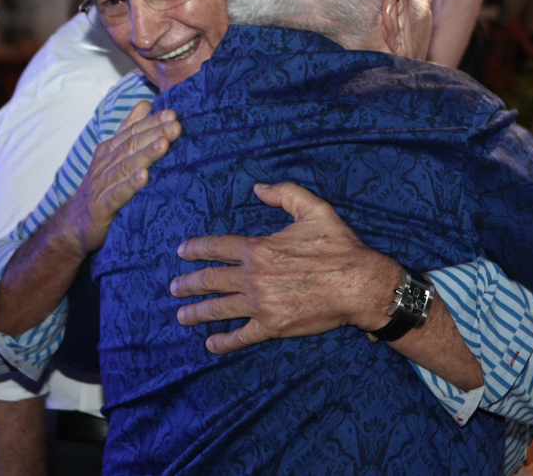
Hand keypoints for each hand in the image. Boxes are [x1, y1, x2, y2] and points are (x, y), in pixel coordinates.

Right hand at [68, 100, 180, 252]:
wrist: (73, 224)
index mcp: (109, 149)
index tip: (172, 114)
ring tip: (164, 144)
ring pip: (125, 166)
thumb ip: (128, 129)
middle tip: (175, 125)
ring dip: (146, 154)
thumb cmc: (101, 186)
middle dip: (154, 133)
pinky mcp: (101, 206)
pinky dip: (130, 184)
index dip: (152, 122)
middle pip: (131, 145)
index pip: (132, 131)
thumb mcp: (113, 155)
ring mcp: (102, 184)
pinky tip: (144, 176)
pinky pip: (117, 194)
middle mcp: (105, 163)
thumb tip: (145, 103)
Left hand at [170, 182, 401, 353]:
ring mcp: (260, 304)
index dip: (197, 248)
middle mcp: (253, 277)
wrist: (359, 284)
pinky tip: (211, 343)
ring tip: (181, 315)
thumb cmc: (339, 246)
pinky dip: (224, 341)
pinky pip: (241, 336)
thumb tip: (258, 188)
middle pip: (211, 280)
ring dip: (197, 312)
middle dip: (188, 284)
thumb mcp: (314, 208)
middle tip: (174, 288)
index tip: (182, 252)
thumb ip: (284, 193)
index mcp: (259, 249)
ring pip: (219, 309)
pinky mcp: (272, 326)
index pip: (218, 247)